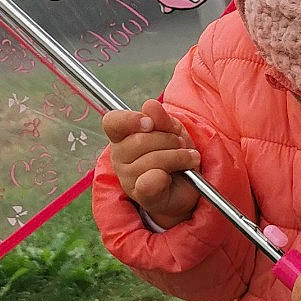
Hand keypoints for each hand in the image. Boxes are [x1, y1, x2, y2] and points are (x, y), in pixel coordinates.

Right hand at [101, 99, 201, 225]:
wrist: (188, 187)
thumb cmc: (175, 155)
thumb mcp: (173, 130)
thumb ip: (162, 119)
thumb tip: (150, 105)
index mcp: (123, 136)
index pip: (112, 122)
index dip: (129, 119)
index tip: (149, 124)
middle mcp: (119, 156)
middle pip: (140, 140)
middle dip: (169, 140)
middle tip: (181, 145)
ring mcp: (127, 177)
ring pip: (152, 159)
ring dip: (178, 157)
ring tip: (187, 159)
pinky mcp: (140, 195)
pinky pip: (149, 183)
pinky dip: (165, 177)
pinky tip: (173, 176)